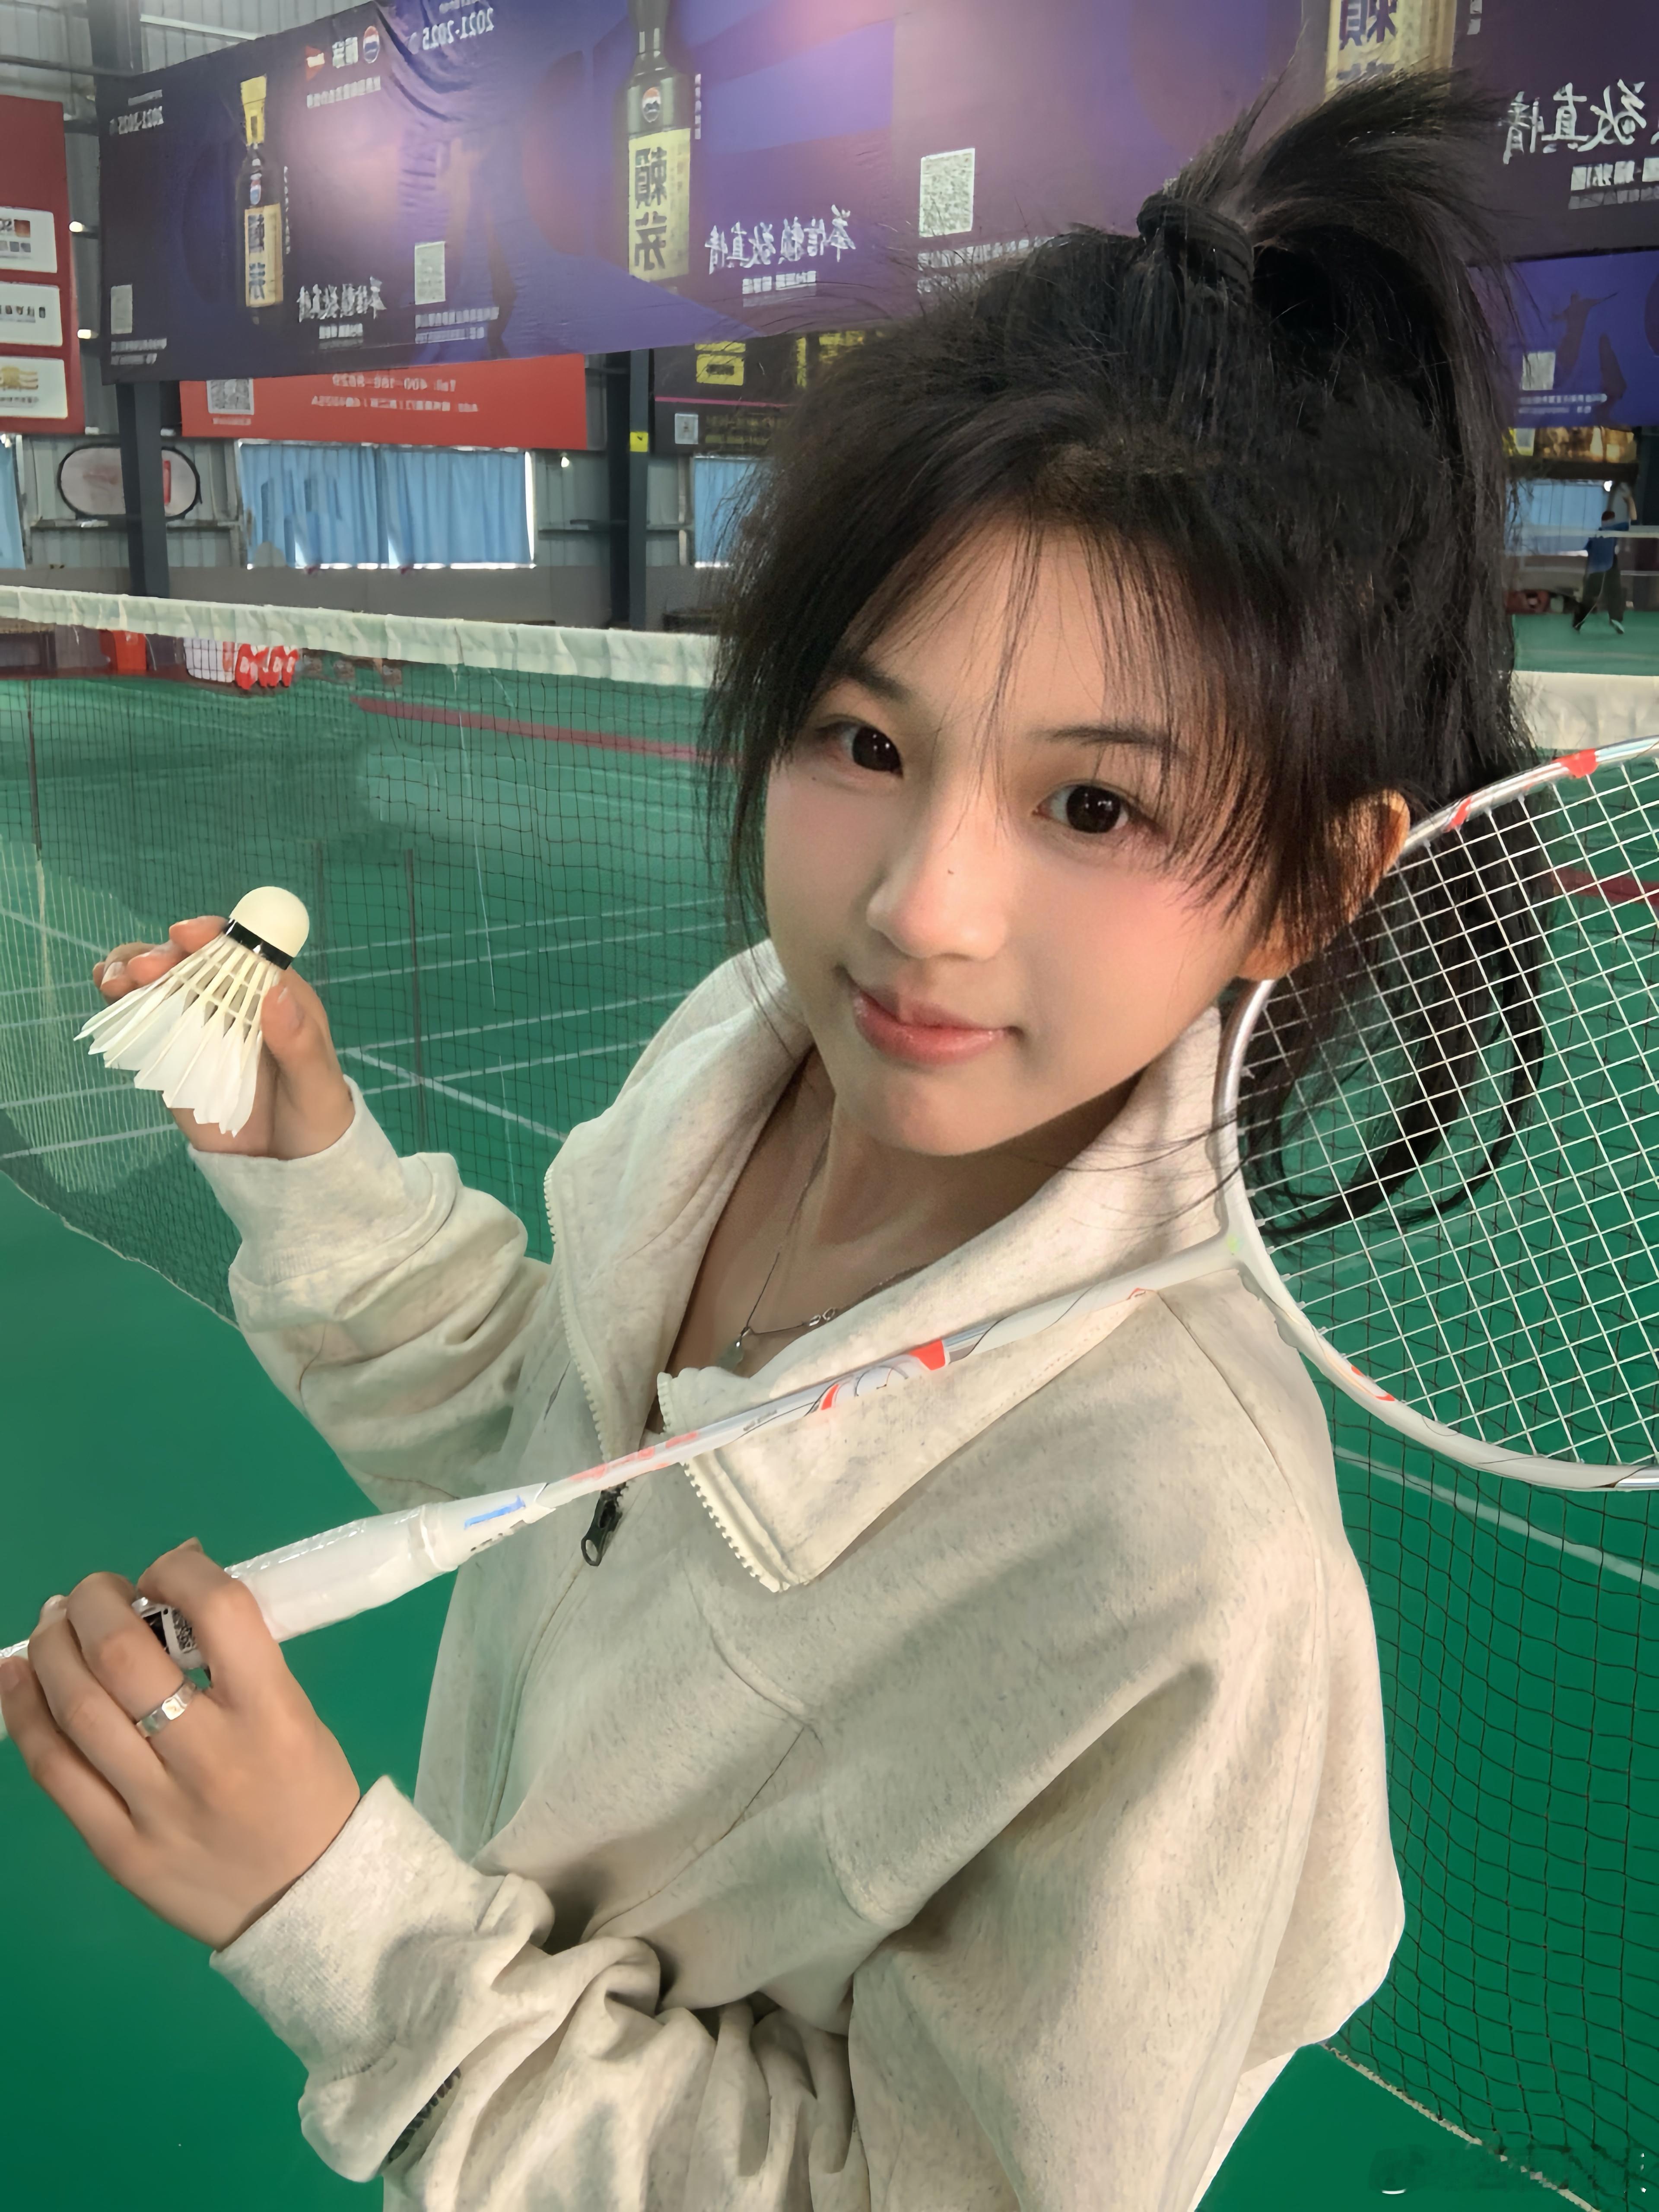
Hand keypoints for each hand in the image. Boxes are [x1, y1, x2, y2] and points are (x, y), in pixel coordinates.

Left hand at [0, 1543, 360, 1950]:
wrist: (312, 1904)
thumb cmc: (308, 1793)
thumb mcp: (295, 1713)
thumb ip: (236, 1659)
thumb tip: (167, 1592)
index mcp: (271, 1714)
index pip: (220, 1611)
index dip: (180, 1569)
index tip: (165, 1571)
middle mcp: (211, 1757)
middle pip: (125, 1656)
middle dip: (94, 1603)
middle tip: (93, 1593)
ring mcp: (157, 1808)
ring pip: (77, 1709)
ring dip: (52, 1648)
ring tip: (53, 1624)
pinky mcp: (117, 1849)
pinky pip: (55, 1772)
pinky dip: (24, 1714)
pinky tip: (14, 1677)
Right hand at [93, 917, 352, 1157]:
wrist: (285, 1164)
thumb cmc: (315, 1117)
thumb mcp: (317, 1085)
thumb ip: (300, 1043)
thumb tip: (276, 994)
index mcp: (275, 996)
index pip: (242, 951)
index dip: (212, 935)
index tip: (185, 934)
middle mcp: (234, 1002)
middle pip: (193, 960)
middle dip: (163, 955)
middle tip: (142, 970)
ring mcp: (199, 1024)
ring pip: (161, 982)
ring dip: (132, 969)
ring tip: (115, 981)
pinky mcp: (172, 1052)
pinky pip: (144, 1017)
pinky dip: (122, 999)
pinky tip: (107, 992)